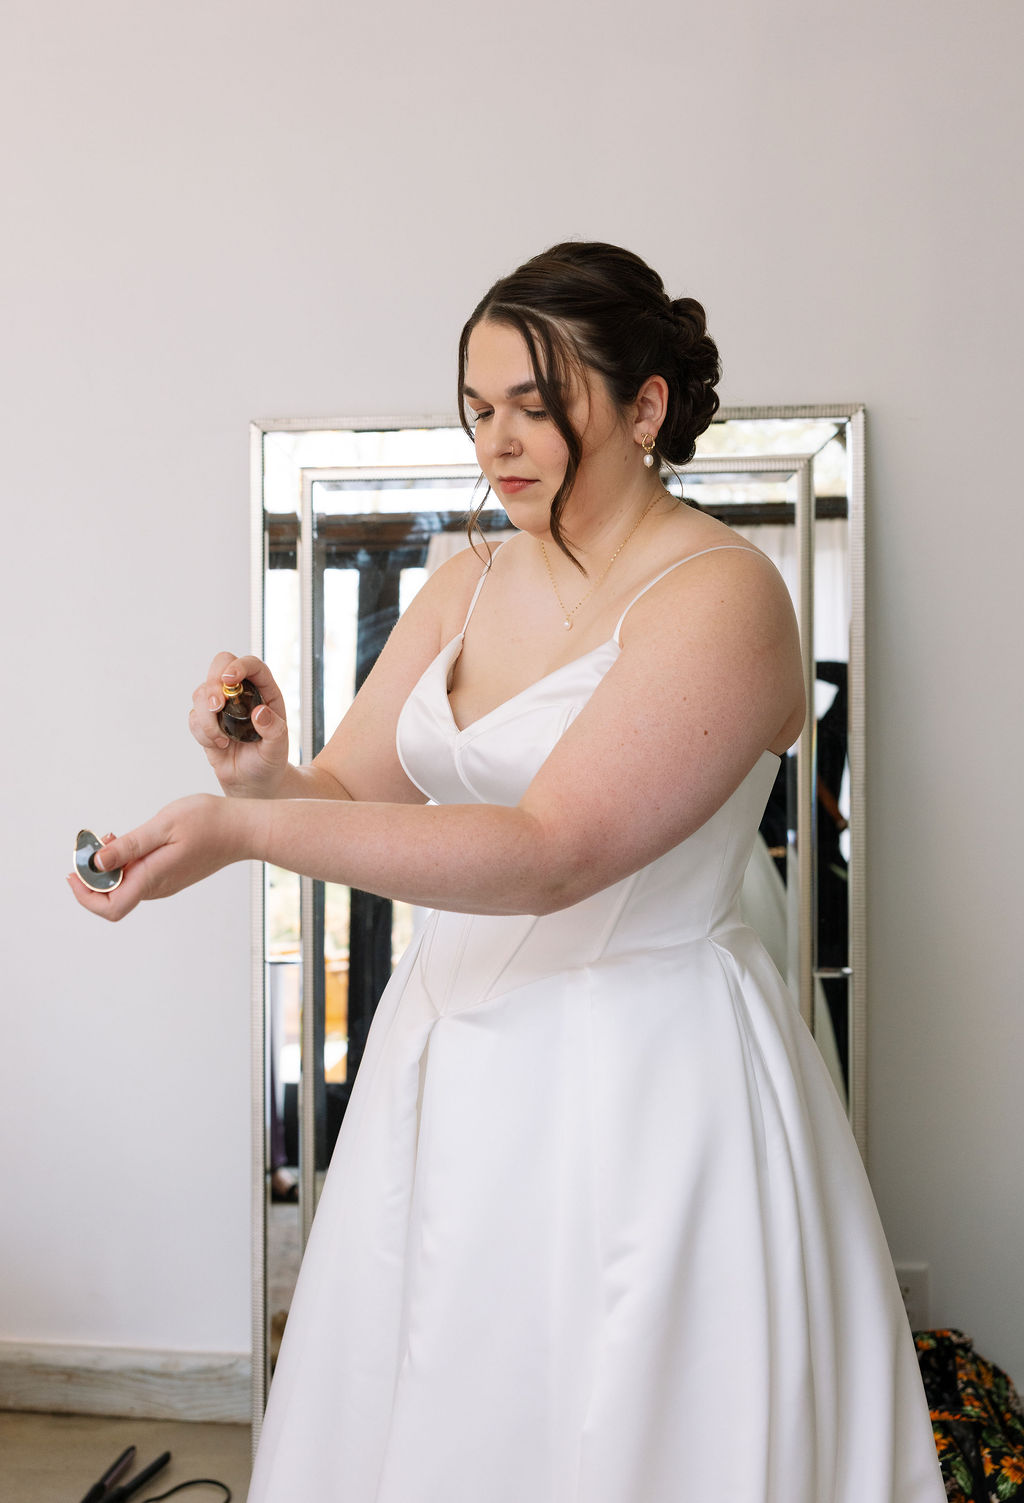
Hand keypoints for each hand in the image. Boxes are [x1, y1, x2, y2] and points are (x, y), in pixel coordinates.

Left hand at [66, 793, 251, 921]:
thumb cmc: (210, 823)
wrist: (244, 829)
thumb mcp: (164, 825)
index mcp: (153, 877)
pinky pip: (138, 878)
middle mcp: (157, 887)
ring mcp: (165, 883)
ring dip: (109, 866)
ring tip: (111, 836)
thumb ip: (129, 845)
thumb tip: (97, 862)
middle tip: (92, 844)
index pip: (110, 906)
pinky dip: (125, 863)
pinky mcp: (170, 876)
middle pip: (113, 898)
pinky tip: (129, 841)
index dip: (85, 894)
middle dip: (93, 874)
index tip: (76, 871)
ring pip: (125, 886)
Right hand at [191, 652, 289, 797]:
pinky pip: (193, 717)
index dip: (239, 665)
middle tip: (217, 707)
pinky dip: (202, 732)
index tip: (230, 679)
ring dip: (207, 717)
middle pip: (219, 666)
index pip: (252, 665)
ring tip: (223, 740)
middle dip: (213, 685)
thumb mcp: (278, 748)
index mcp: (264, 692)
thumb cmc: (269, 761)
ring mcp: (221, 705)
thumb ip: (274, 730)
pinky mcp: (206, 720)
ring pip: (201, 693)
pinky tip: (219, 745)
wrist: (253, 782)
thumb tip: (260, 712)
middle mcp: (241, 693)